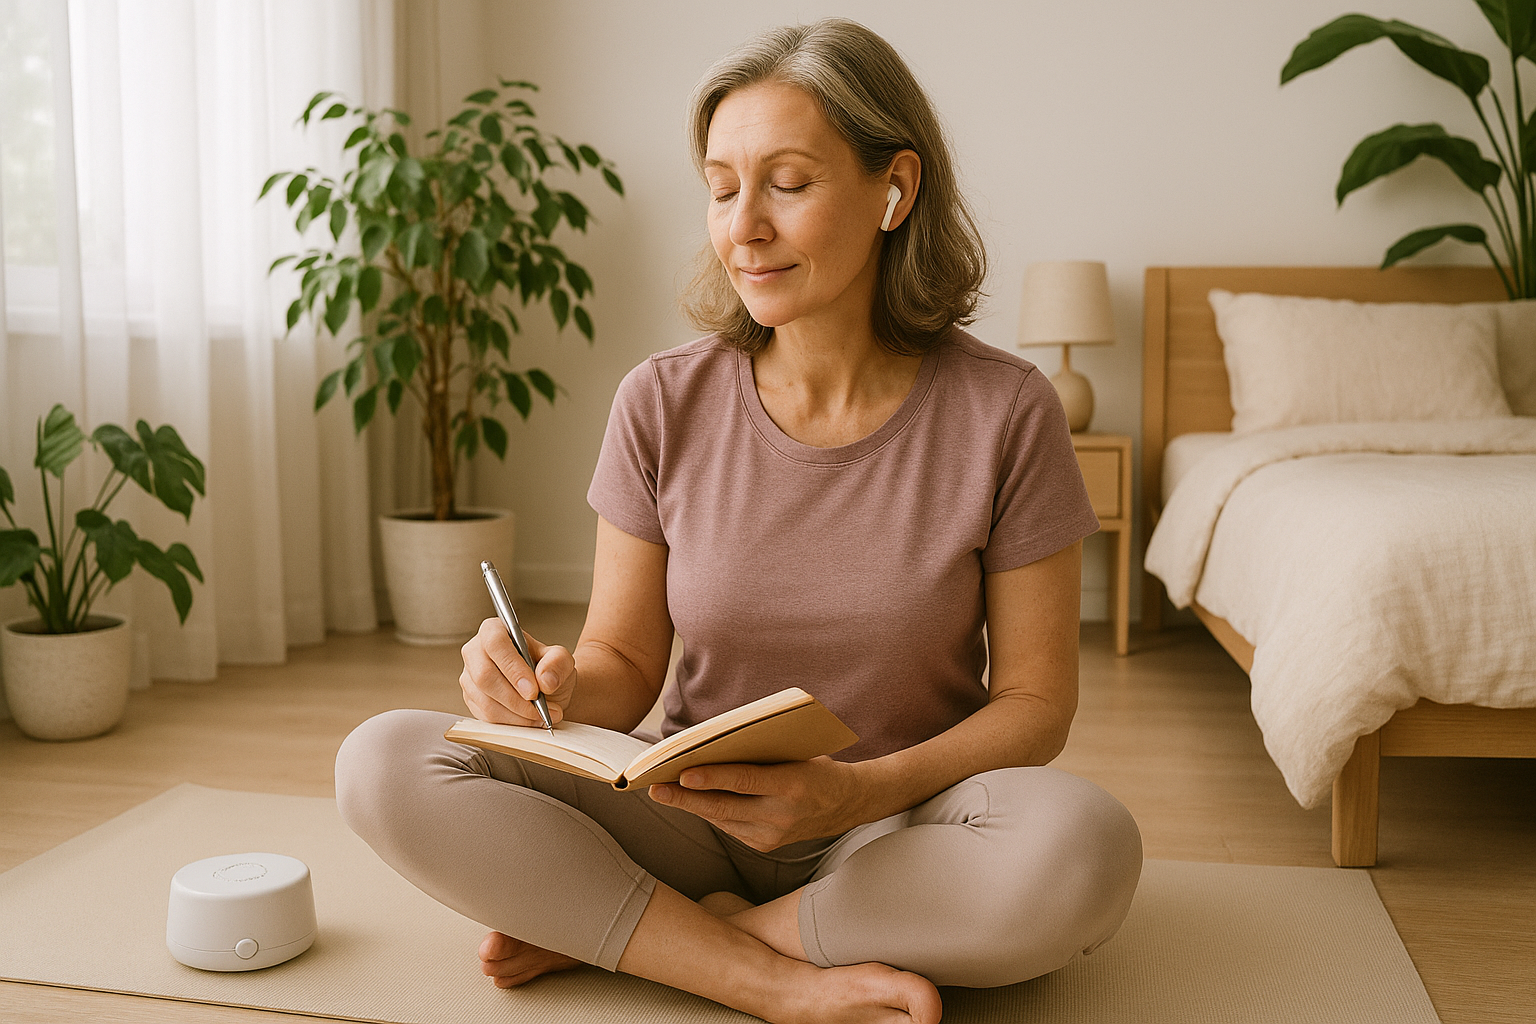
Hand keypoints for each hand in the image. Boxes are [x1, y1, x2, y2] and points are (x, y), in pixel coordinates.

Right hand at [459, 617, 576, 726]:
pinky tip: (529, 721)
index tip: (533, 691)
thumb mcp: (561, 660)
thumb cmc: (548, 668)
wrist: (545, 689)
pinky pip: (486, 717)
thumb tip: (545, 680)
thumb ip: (557, 663)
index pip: (495, 644)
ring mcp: (469, 677)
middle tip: (540, 709)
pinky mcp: (471, 700)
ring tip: (542, 716)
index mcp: (493, 631)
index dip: (513, 668)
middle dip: (515, 699)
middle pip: (484, 676)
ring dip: (517, 715)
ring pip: (486, 701)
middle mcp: (475, 652)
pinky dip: (511, 723)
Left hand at [648, 756, 868, 850]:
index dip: (712, 778)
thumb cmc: (815, 766)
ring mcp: (772, 836)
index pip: (745, 781)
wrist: (847, 803)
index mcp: (792, 785)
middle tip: (655, 789)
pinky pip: (729, 827)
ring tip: (663, 793)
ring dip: (690, 807)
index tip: (683, 774)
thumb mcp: (794, 753)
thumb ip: (759, 754)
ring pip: (722, 820)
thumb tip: (711, 748)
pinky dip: (709, 813)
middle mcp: (781, 815)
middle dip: (686, 799)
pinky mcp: (765, 846)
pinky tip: (689, 801)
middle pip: (724, 807)